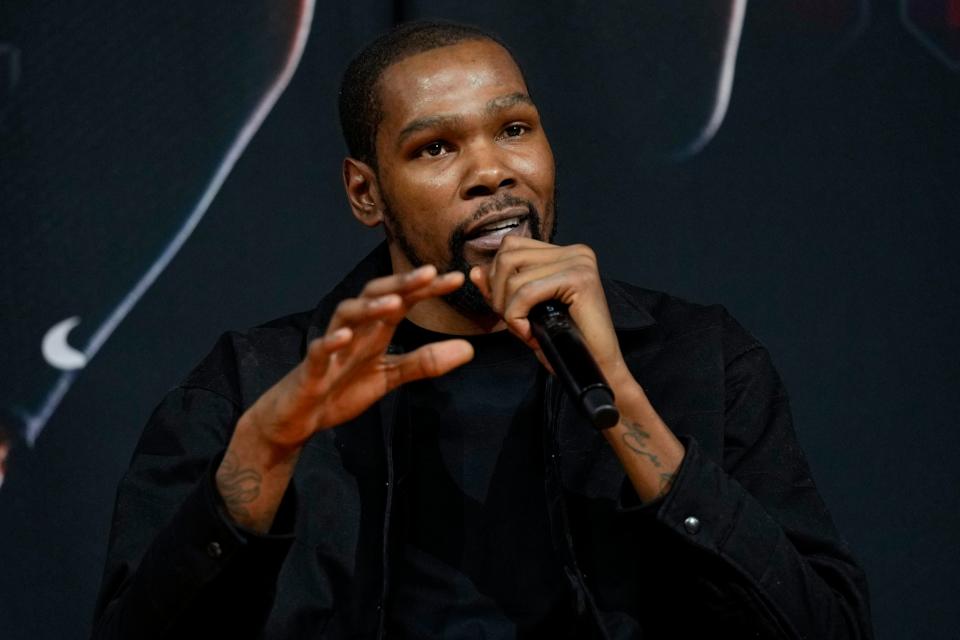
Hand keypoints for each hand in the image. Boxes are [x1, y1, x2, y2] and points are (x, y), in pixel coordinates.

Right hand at [242, 265, 473, 450]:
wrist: (298, 418)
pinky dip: (331, 341)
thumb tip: (469, 350)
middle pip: (376, 296)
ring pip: (347, 315)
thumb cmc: (341, 389)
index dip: (427, 289)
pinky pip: (320, 350)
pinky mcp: (311, 369)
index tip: (457, 278)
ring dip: (369, 307)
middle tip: (429, 272)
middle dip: (401, 283)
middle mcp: (354, 331)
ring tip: (394, 302)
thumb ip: (425, 362)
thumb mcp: (390, 377)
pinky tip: (345, 336)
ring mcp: (332, 347)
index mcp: (374, 331)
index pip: (403, 301)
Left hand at [469, 236, 630, 390]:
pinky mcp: (579, 279)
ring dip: (508, 309)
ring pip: (514, 275)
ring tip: (524, 330)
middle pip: (508, 256)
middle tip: (515, 324)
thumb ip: (501, 291)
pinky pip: (526, 292)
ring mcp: (579, 262)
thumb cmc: (564, 345)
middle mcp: (574, 251)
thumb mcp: (524, 313)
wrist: (597, 371)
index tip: (506, 311)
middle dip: (499, 294)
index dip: (496, 280)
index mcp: (563, 253)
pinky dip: (517, 317)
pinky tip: (530, 335)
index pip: (511, 248)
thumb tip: (475, 271)